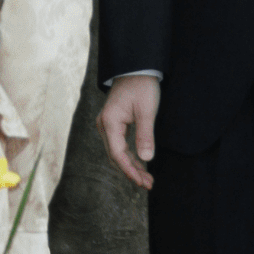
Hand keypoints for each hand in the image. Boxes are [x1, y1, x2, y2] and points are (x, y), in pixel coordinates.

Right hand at [96, 75, 160, 190]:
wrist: (137, 68)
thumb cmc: (142, 86)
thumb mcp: (147, 111)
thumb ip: (145, 135)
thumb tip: (146, 159)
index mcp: (109, 122)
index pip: (118, 154)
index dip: (130, 170)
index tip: (142, 182)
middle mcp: (104, 126)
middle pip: (116, 156)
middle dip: (131, 172)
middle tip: (148, 184)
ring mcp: (107, 125)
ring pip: (117, 153)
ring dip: (131, 166)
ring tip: (147, 180)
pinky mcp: (114, 125)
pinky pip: (120, 145)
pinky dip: (130, 156)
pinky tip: (141, 166)